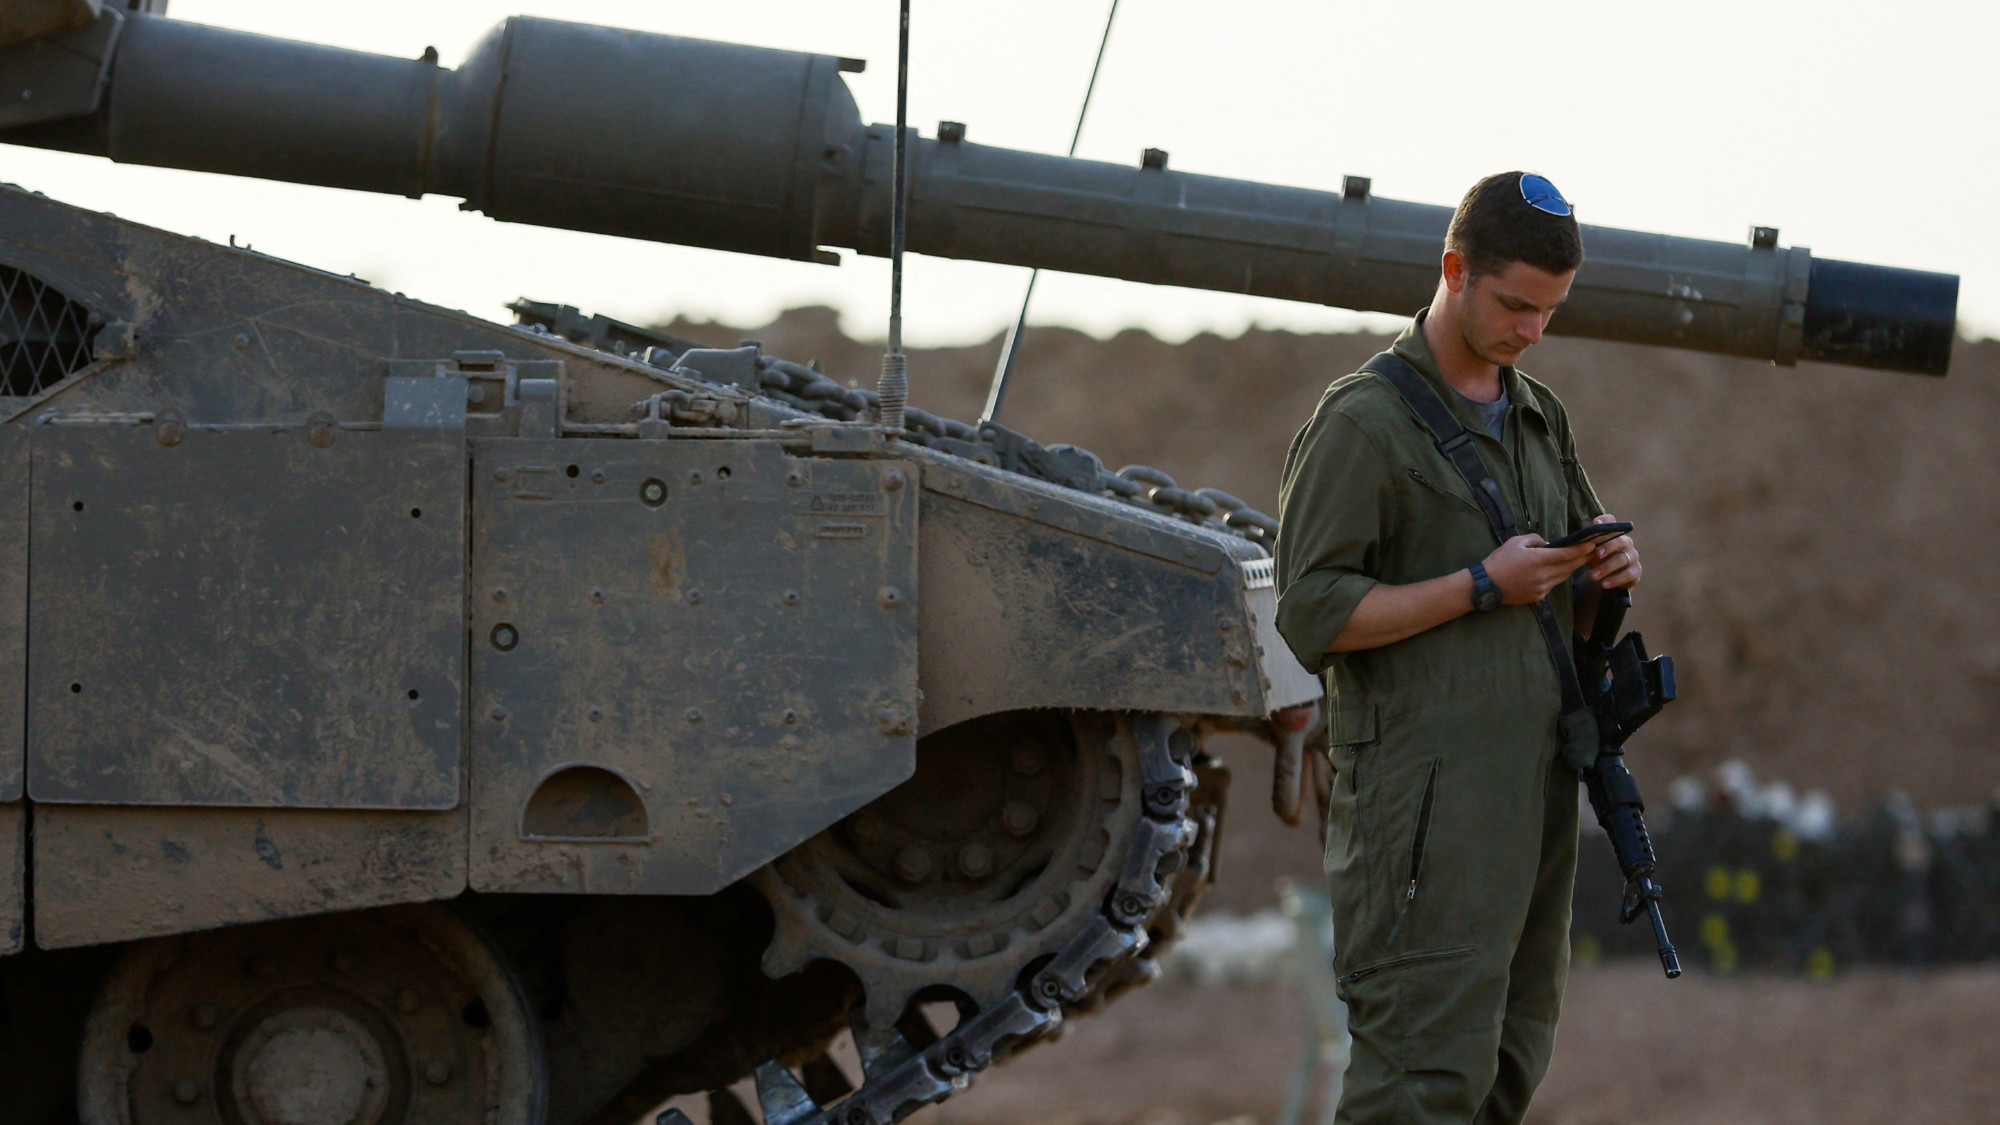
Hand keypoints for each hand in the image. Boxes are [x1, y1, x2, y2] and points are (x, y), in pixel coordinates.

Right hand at [1482, 534, 1596, 605]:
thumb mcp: (1515, 542)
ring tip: (1577, 561)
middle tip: (1592, 552)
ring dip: (1570, 568)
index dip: (1582, 550)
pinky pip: (1552, 585)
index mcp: (1538, 559)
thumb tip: (1548, 544)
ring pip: (1563, 577)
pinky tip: (1554, 573)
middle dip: (1582, 559)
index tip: (1592, 544)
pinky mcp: (1538, 596)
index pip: (1567, 554)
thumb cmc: (1499, 560)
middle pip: (1569, 567)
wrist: (1486, 585)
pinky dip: (1555, 578)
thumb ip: (1535, 539)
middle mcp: (1544, 575)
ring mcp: (1542, 588)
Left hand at [1583, 513, 1641, 589]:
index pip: (1611, 522)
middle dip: (1608, 546)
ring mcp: (1633, 556)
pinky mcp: (1636, 571)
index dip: (1605, 521)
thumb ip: (1584, 544)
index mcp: (1613, 533)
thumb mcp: (1588, 551)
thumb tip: (1576, 540)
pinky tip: (1604, 584)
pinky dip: (1616, 580)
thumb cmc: (1597, 559)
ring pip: (1622, 559)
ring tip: (1592, 576)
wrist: (1608, 577)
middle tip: (1596, 554)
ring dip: (1606, 567)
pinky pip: (1628, 575)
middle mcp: (1626, 542)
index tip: (1596, 523)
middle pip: (1620, 540)